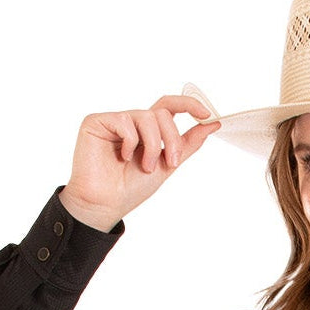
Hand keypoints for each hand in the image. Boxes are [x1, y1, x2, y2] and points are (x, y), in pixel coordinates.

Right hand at [58, 94, 220, 231]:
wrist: (107, 204)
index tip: (207, 115)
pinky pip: (125, 121)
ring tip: (145, 167)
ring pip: (147, 117)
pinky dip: (130, 142)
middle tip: (170, 163)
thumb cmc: (131, 188)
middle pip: (162, 113)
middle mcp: (132, 122)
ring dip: (153, 145)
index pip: (168, 107)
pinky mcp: (97, 121)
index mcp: (147, 131)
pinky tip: (121, 157)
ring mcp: (115, 120)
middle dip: (172, 139)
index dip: (188, 105)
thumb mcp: (168, 165)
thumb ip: (187, 144)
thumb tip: (212, 124)